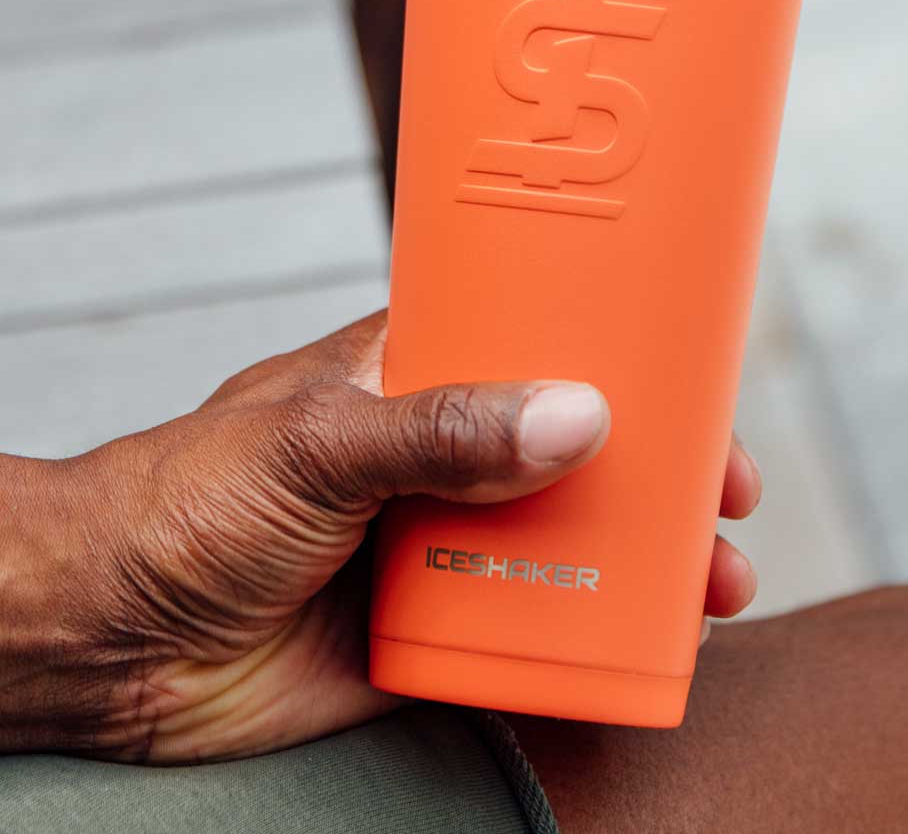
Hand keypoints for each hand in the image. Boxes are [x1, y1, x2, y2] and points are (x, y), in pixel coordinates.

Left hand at [0, 313, 759, 762]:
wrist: (104, 640)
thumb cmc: (183, 501)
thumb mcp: (318, 441)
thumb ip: (442, 429)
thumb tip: (575, 418)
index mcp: (417, 373)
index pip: (540, 339)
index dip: (621, 354)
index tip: (694, 372)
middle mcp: (443, 453)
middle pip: (576, 449)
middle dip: (660, 469)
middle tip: (727, 495)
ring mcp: (444, 540)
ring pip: (570, 541)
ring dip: (647, 558)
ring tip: (712, 582)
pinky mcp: (436, 627)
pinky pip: (535, 628)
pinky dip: (593, 636)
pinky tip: (642, 643)